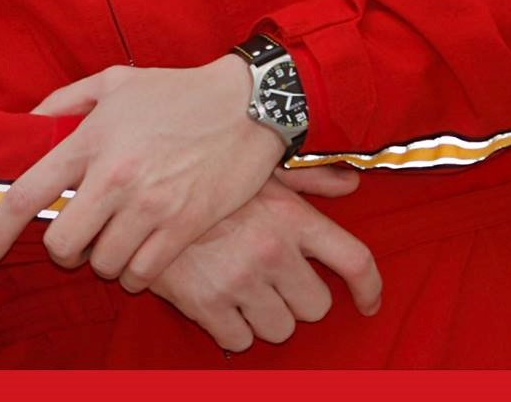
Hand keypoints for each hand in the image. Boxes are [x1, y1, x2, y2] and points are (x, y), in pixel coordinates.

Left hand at [0, 58, 285, 285]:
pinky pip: (141, 274)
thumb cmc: (179, 92)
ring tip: (121, 238)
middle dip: (65, 250)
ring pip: (102, 264)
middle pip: (62, 245)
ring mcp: (149, 205)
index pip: (27, 194)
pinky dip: (137, 271)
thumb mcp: (116, 81)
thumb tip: (29, 125)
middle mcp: (114, 177)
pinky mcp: (182, 226)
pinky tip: (146, 251)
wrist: (247, 103)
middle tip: (82, 238)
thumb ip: (65, 100)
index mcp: (91, 140)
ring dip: (105, 259)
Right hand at [149, 168, 382, 353]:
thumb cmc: (205, 178)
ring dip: (267, 316)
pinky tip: (220, 300)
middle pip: (318, 306)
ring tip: (244, 287)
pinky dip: (233, 329)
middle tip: (275, 280)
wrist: (139, 192)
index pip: (354, 260)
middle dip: (300, 298)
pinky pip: (240, 341)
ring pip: (281, 329)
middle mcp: (272, 250)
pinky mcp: (206, 304)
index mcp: (291, 216)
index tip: (369, 303)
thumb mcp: (259, 169)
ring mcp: (239, 280)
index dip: (370, 288)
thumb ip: (309, 178)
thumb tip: (351, 183)